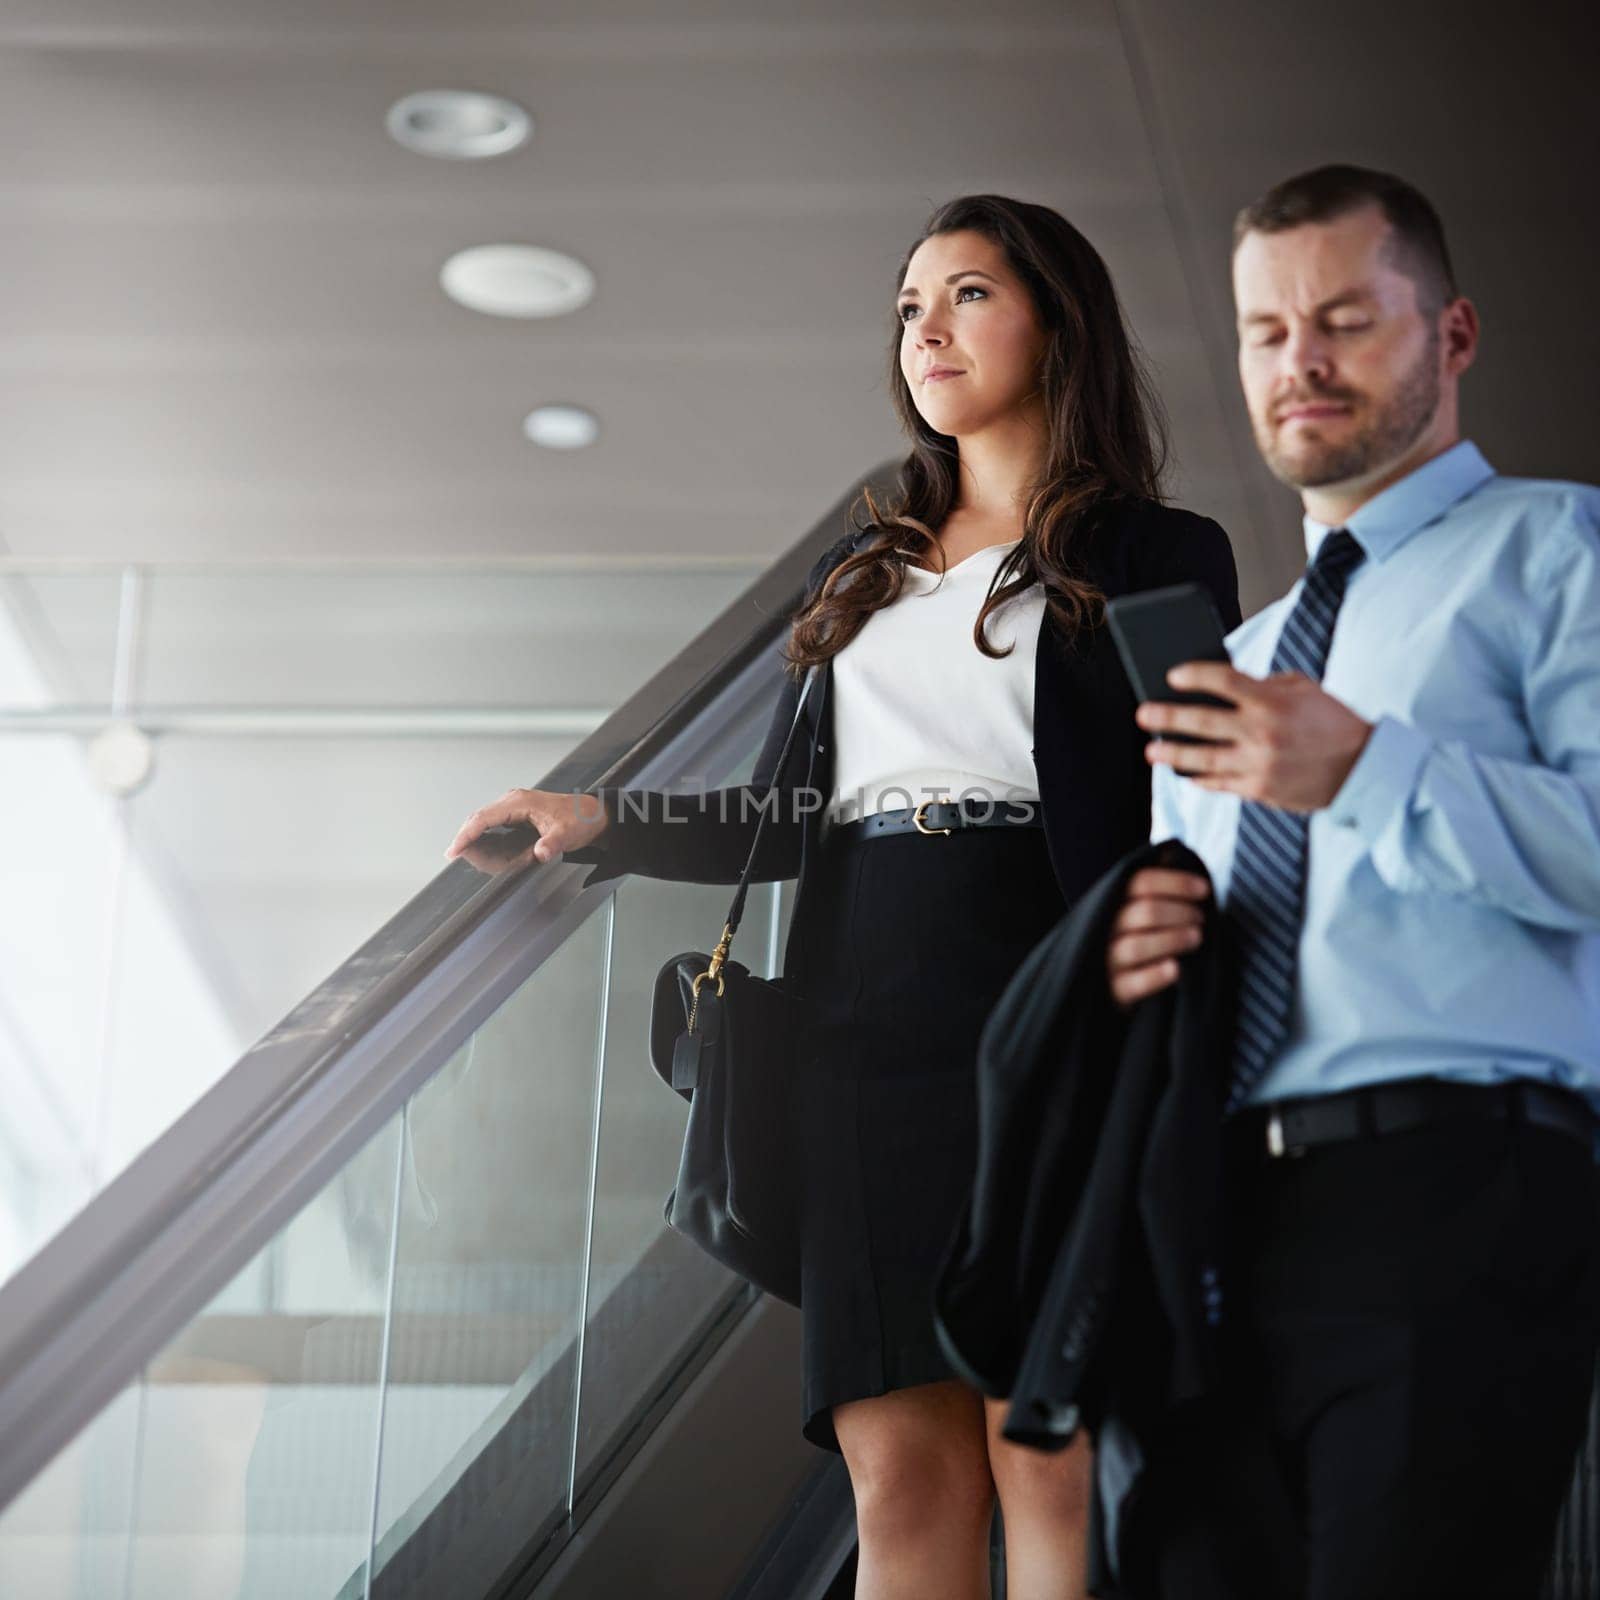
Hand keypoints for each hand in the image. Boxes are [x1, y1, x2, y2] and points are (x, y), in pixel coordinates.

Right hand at [444, 788, 608, 874]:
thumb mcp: (567, 834)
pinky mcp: (517, 812)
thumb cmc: (579, 819)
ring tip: (461, 850)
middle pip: (478, 817)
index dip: (466, 834)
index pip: (484, 818)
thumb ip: (553, 844)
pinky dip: (481, 832)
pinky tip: (478, 843)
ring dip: (471, 834)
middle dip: (464, 835)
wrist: (592, 814)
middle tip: (452, 854)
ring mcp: (514, 805)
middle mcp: (513, 801)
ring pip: (483, 819)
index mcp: (520, 802)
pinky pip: (492, 821)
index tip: (454, 850)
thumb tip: (541, 853)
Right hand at [1107, 867, 1209, 1007]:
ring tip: (1196, 938)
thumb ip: (1152, 885)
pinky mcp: (1113, 992)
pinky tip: (1176, 969)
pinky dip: (1156, 975)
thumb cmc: (1130, 939)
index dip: (1175, 883)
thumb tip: (1172, 851)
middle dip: (1180, 912)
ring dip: (1172, 939)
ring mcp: (1106, 962)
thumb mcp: (1134, 908)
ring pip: (1137, 946)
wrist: (1106, 986)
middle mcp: (1104, 929)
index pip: (1140, 883)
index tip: (1204, 889)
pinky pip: (1134, 984)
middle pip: (1143, 912)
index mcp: (1110, 902)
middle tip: (1201, 917)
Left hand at [1135, 662, 1372, 811]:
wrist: (1362, 767)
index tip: (1172, 676)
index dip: (1194, 676)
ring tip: (1152, 752)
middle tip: (1143, 714)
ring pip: (1203, 759)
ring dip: (1172, 755)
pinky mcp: (1260, 790)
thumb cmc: (1331, 721)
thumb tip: (1223, 684)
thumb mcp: (1303, 689)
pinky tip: (1183, 776)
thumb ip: (1264, 685)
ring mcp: (1259, 764)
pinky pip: (1220, 784)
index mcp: (1272, 702)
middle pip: (1202, 722)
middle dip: (1167, 718)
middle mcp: (1262, 733)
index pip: (1223, 680)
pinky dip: (1200, 779)